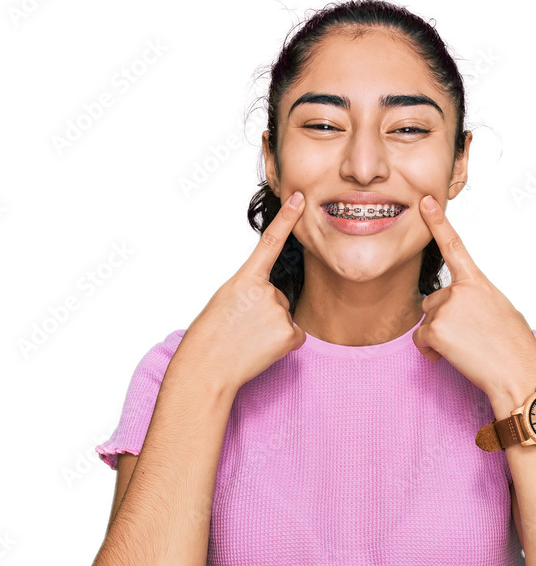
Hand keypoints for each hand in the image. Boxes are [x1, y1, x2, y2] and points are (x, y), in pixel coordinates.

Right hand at [183, 192, 306, 389]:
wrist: (207, 367)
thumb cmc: (210, 337)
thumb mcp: (225, 302)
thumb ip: (251, 293)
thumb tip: (277, 306)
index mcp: (244, 279)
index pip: (270, 242)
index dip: (286, 219)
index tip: (299, 198)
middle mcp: (264, 291)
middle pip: (277, 297)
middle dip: (264, 312)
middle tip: (241, 328)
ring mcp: (278, 312)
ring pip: (284, 317)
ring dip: (270, 330)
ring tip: (247, 340)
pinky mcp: (287, 333)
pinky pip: (295, 336)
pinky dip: (282, 344)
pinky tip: (262, 349)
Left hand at [412, 194, 535, 403]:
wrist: (517, 372)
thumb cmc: (514, 347)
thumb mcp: (500, 311)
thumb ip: (475, 300)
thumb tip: (457, 308)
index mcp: (479, 282)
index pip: (455, 246)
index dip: (438, 222)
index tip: (425, 201)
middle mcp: (461, 290)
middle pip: (433, 300)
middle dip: (443, 320)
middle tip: (469, 338)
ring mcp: (447, 308)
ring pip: (427, 320)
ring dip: (439, 336)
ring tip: (466, 348)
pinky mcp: (436, 328)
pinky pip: (421, 339)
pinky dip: (431, 352)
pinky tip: (452, 357)